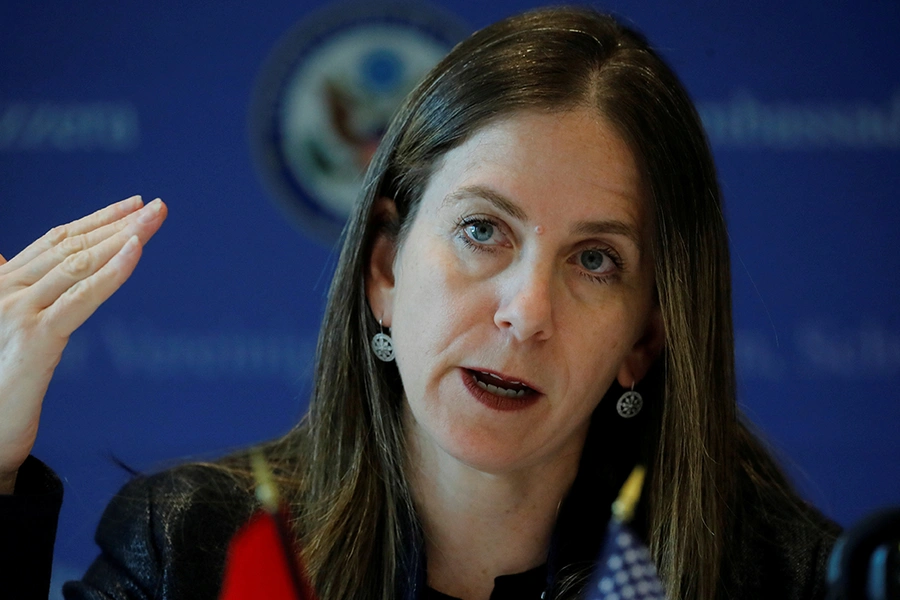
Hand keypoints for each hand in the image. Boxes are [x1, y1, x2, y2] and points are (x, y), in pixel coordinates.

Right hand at [0, 196, 166, 492]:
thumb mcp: (1, 330)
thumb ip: (9, 292)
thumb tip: (4, 259)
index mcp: (0, 284)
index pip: (56, 242)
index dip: (95, 220)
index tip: (130, 205)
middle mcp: (6, 290)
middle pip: (73, 247)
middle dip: (119, 223)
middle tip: (158, 206)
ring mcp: (18, 312)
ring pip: (80, 264)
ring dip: (124, 236)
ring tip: (156, 217)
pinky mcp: (36, 339)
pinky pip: (82, 298)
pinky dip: (113, 271)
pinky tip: (136, 251)